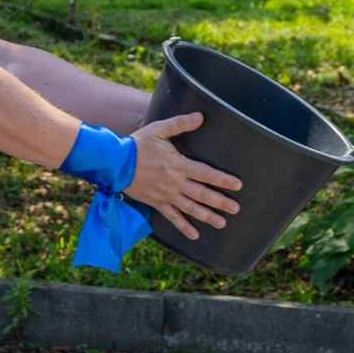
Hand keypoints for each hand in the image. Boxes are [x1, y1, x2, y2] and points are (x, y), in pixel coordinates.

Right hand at [122, 113, 241, 239]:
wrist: (116, 163)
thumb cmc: (138, 144)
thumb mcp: (159, 129)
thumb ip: (180, 124)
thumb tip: (200, 116)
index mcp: (178, 165)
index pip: (206, 173)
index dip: (223, 179)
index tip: (238, 185)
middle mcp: (175, 183)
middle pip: (202, 194)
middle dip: (220, 202)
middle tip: (236, 208)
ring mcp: (166, 195)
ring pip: (190, 208)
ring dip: (207, 216)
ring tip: (222, 223)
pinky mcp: (157, 203)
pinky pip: (172, 217)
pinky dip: (183, 227)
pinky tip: (194, 235)